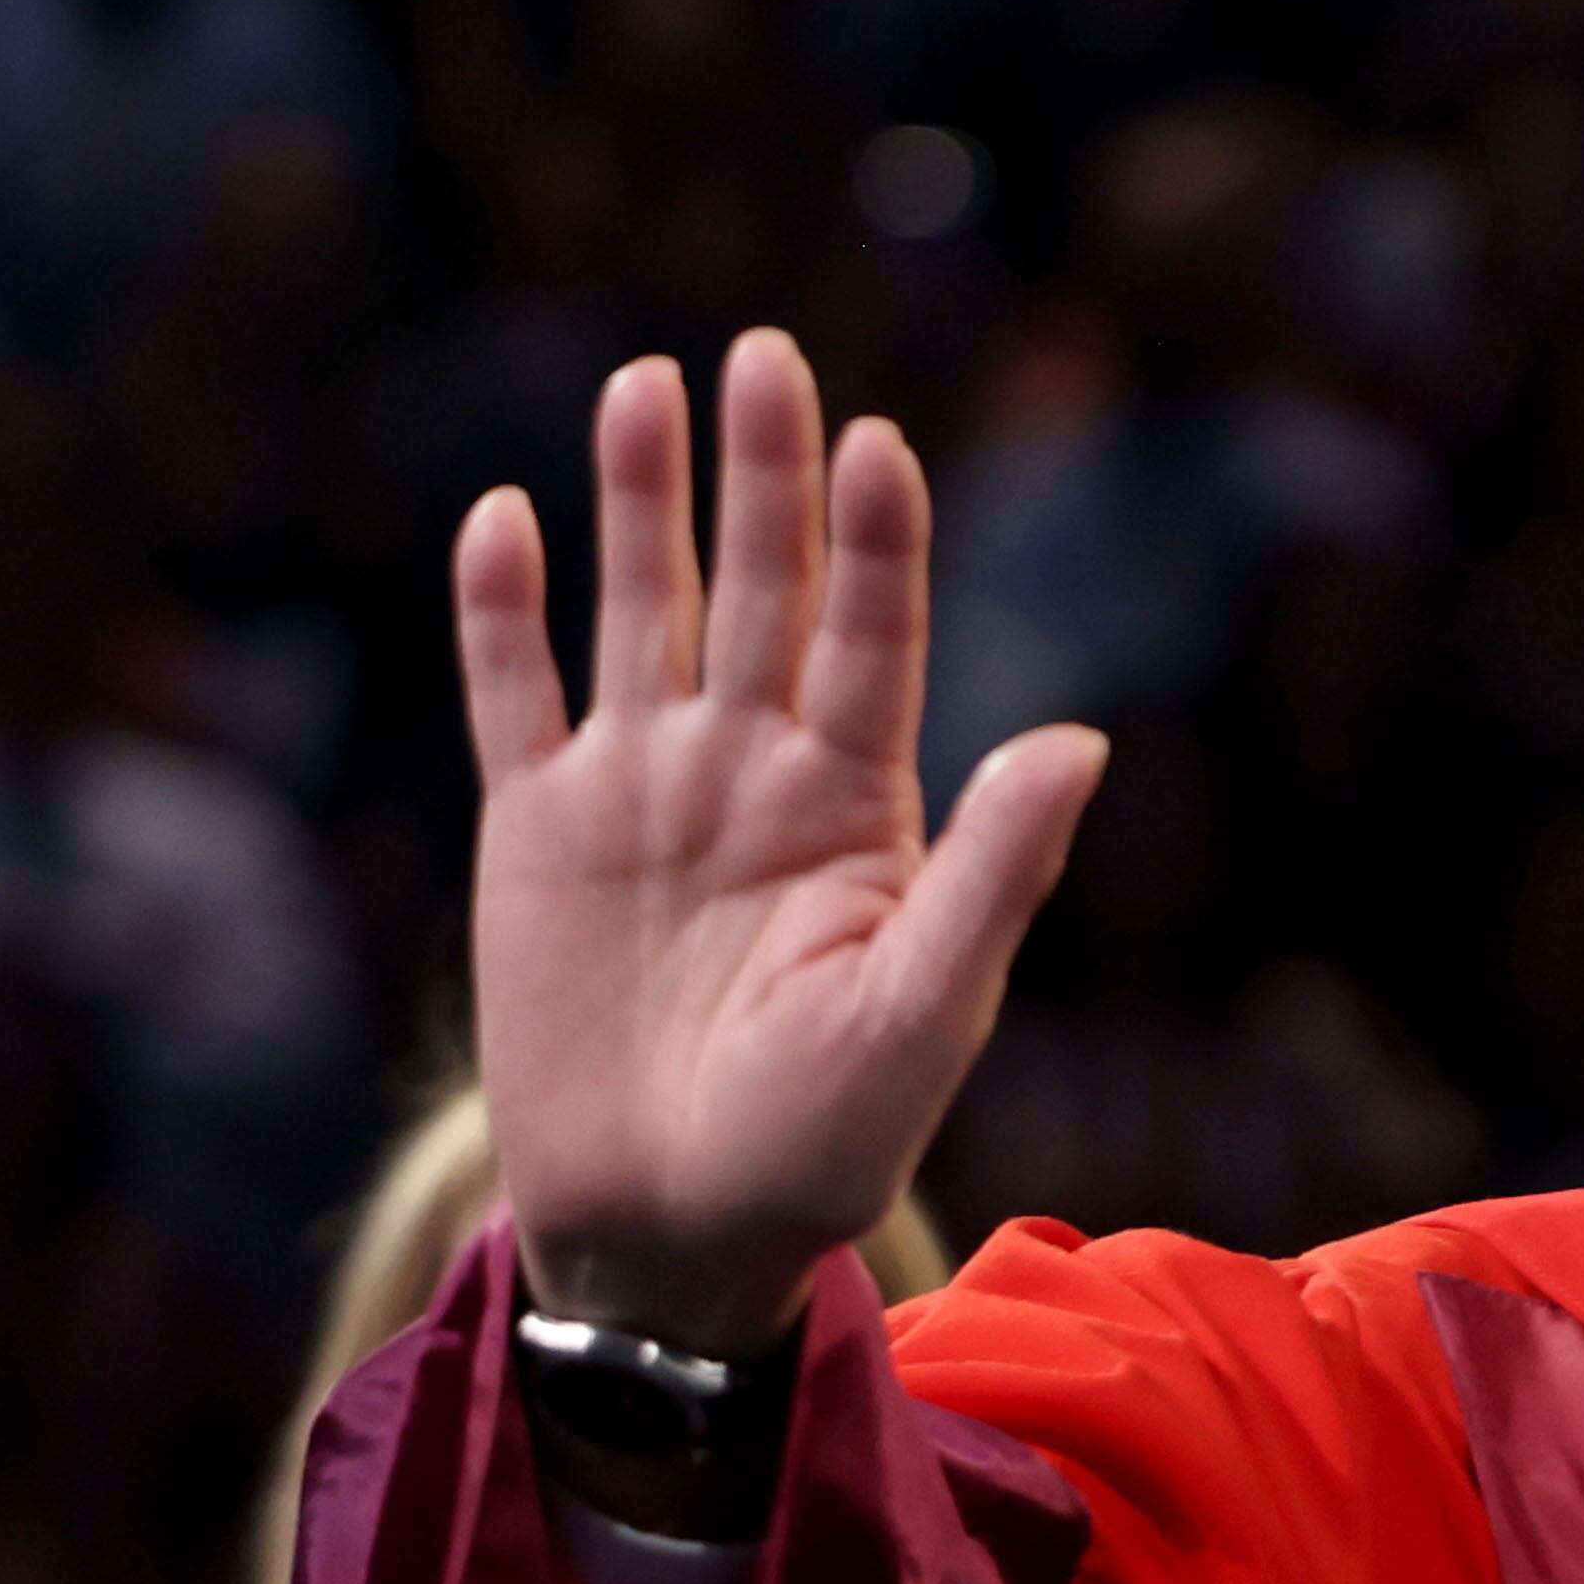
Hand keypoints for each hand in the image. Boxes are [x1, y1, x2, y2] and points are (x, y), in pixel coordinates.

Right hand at [455, 329, 1105, 1355]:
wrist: (672, 1229)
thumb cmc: (820, 1143)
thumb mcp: (923, 1014)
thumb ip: (992, 873)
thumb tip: (1082, 739)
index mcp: (857, 809)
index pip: (873, 641)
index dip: (876, 542)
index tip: (880, 445)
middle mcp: (751, 772)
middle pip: (761, 592)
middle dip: (765, 477)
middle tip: (768, 353)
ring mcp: (640, 792)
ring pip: (639, 610)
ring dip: (642, 502)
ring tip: (645, 384)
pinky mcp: (535, 831)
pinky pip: (514, 694)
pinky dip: (502, 609)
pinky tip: (502, 514)